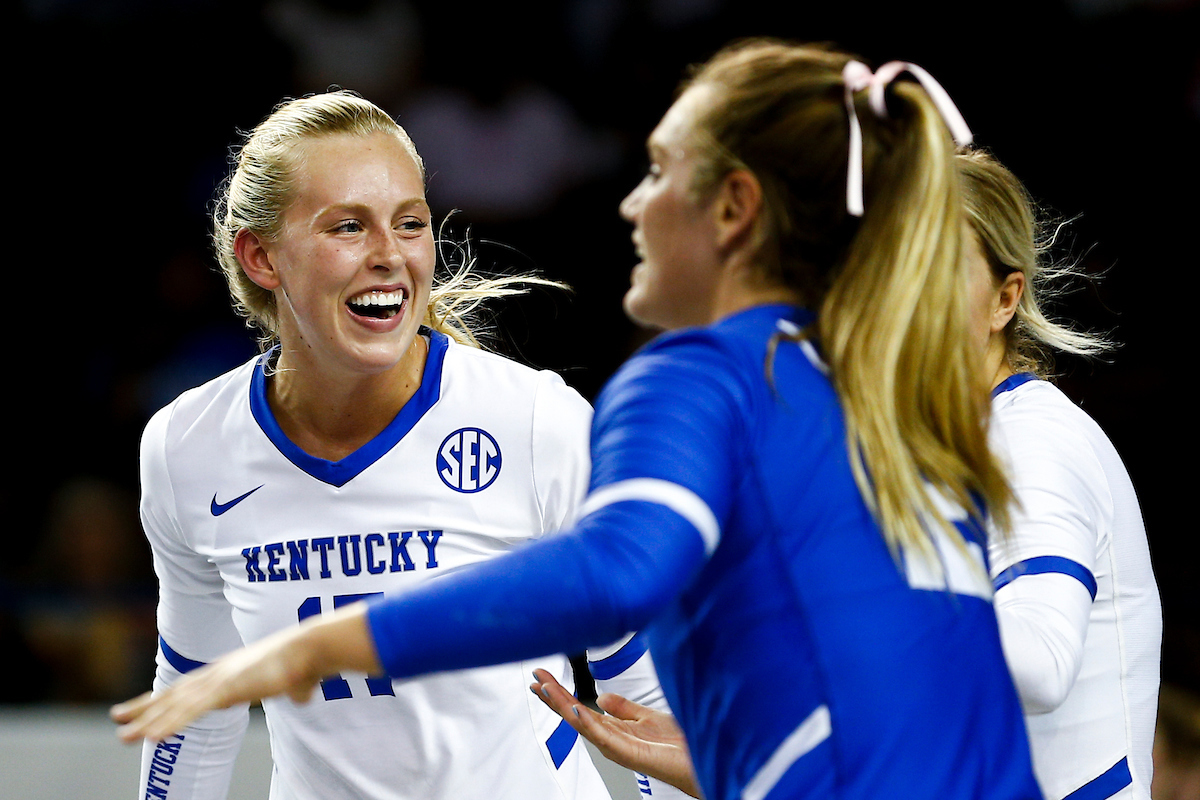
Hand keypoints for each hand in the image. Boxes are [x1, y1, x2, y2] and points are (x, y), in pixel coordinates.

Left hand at [112, 603, 378, 742]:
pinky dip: (170, 724)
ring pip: (175, 706)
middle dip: (145, 708)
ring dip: (148, 722)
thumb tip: (304, 695)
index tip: (145, 707)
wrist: (311, 648)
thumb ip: (296, 689)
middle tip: (117, 719)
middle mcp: (218, 674)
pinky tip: (152, 738)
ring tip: (123, 736)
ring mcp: (220, 682)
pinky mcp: (226, 690)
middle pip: (174, 694)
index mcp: (230, 672)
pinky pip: (191, 713)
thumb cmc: (307, 661)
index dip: (165, 698)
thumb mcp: (296, 680)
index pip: (190, 687)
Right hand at [530, 669, 700, 797]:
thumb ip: (623, 708)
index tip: (543, 677)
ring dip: (562, 706)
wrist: (702, 758)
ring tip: (546, 689)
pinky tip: (576, 710)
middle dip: (554, 697)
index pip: (579, 708)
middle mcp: (610, 739)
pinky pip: (603, 737)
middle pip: (574, 716)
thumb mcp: (647, 716)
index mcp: (613, 730)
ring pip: (582, 724)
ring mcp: (618, 747)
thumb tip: (601, 697)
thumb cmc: (678, 744)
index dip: (560, 693)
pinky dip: (587, 724)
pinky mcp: (629, 753)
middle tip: (536, 678)